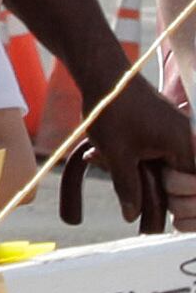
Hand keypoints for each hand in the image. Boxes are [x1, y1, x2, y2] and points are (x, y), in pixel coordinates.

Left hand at [74, 76, 192, 232]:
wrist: (105, 77)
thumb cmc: (112, 112)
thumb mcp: (117, 155)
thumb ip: (128, 187)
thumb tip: (132, 215)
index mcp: (183, 145)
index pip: (189, 183)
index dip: (168, 196)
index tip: (144, 198)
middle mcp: (186, 137)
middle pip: (178, 175)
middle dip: (150, 183)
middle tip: (120, 176)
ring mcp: (176, 131)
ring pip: (165, 164)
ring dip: (139, 170)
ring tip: (107, 161)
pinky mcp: (164, 127)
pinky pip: (158, 151)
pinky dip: (137, 158)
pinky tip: (108, 156)